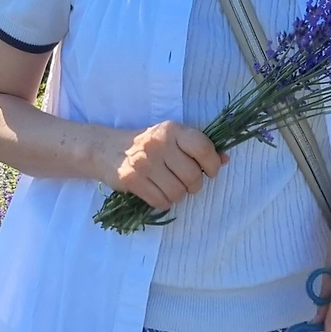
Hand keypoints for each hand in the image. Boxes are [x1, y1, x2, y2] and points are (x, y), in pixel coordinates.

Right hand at [99, 121, 225, 212]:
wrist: (105, 149)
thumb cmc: (145, 144)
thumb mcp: (171, 138)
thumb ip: (197, 148)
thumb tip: (225, 159)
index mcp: (172, 130)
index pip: (203, 148)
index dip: (212, 164)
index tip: (210, 171)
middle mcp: (158, 144)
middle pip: (192, 176)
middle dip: (194, 185)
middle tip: (187, 183)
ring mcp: (144, 163)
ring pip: (178, 192)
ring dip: (178, 195)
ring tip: (170, 187)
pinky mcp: (132, 180)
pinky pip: (160, 201)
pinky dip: (163, 202)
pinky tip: (157, 192)